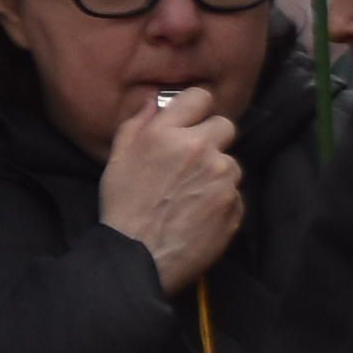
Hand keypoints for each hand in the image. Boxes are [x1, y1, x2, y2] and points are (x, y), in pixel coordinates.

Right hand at [98, 84, 244, 293]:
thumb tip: (155, 100)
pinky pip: (234, 192)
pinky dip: (221, 199)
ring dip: (217, 172)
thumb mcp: (118, 158)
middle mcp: (199, 149)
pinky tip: (198, 213)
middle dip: (212, 138)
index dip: (196, 109)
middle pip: (225, 125)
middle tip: (192, 161)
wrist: (139, 256)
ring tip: (189, 194)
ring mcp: (222, 177)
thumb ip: (137, 123)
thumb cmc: (123, 206)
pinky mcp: (235, 203)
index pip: (200, 97)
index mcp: (167, 133)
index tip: (192, 121)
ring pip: (231, 162)